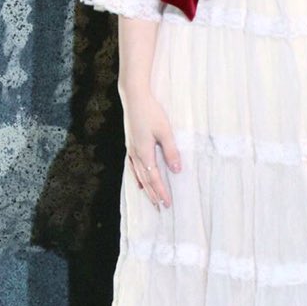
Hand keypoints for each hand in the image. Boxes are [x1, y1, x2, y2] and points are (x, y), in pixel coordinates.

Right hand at [120, 87, 180, 209]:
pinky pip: (133, 167)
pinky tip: (139, 182)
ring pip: (138, 175)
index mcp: (144, 152)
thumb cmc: (151, 112)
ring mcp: (131, 149)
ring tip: (152, 200)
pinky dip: (137, 177)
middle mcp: (135, 154)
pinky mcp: (130, 144)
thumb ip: (171, 151)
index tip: (167, 203)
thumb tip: (177, 171)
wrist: (133, 98)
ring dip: (146, 188)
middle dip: (153, 194)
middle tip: (161, 207)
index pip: (154, 178)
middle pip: (145, 180)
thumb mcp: (165, 131)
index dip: (161, 191)